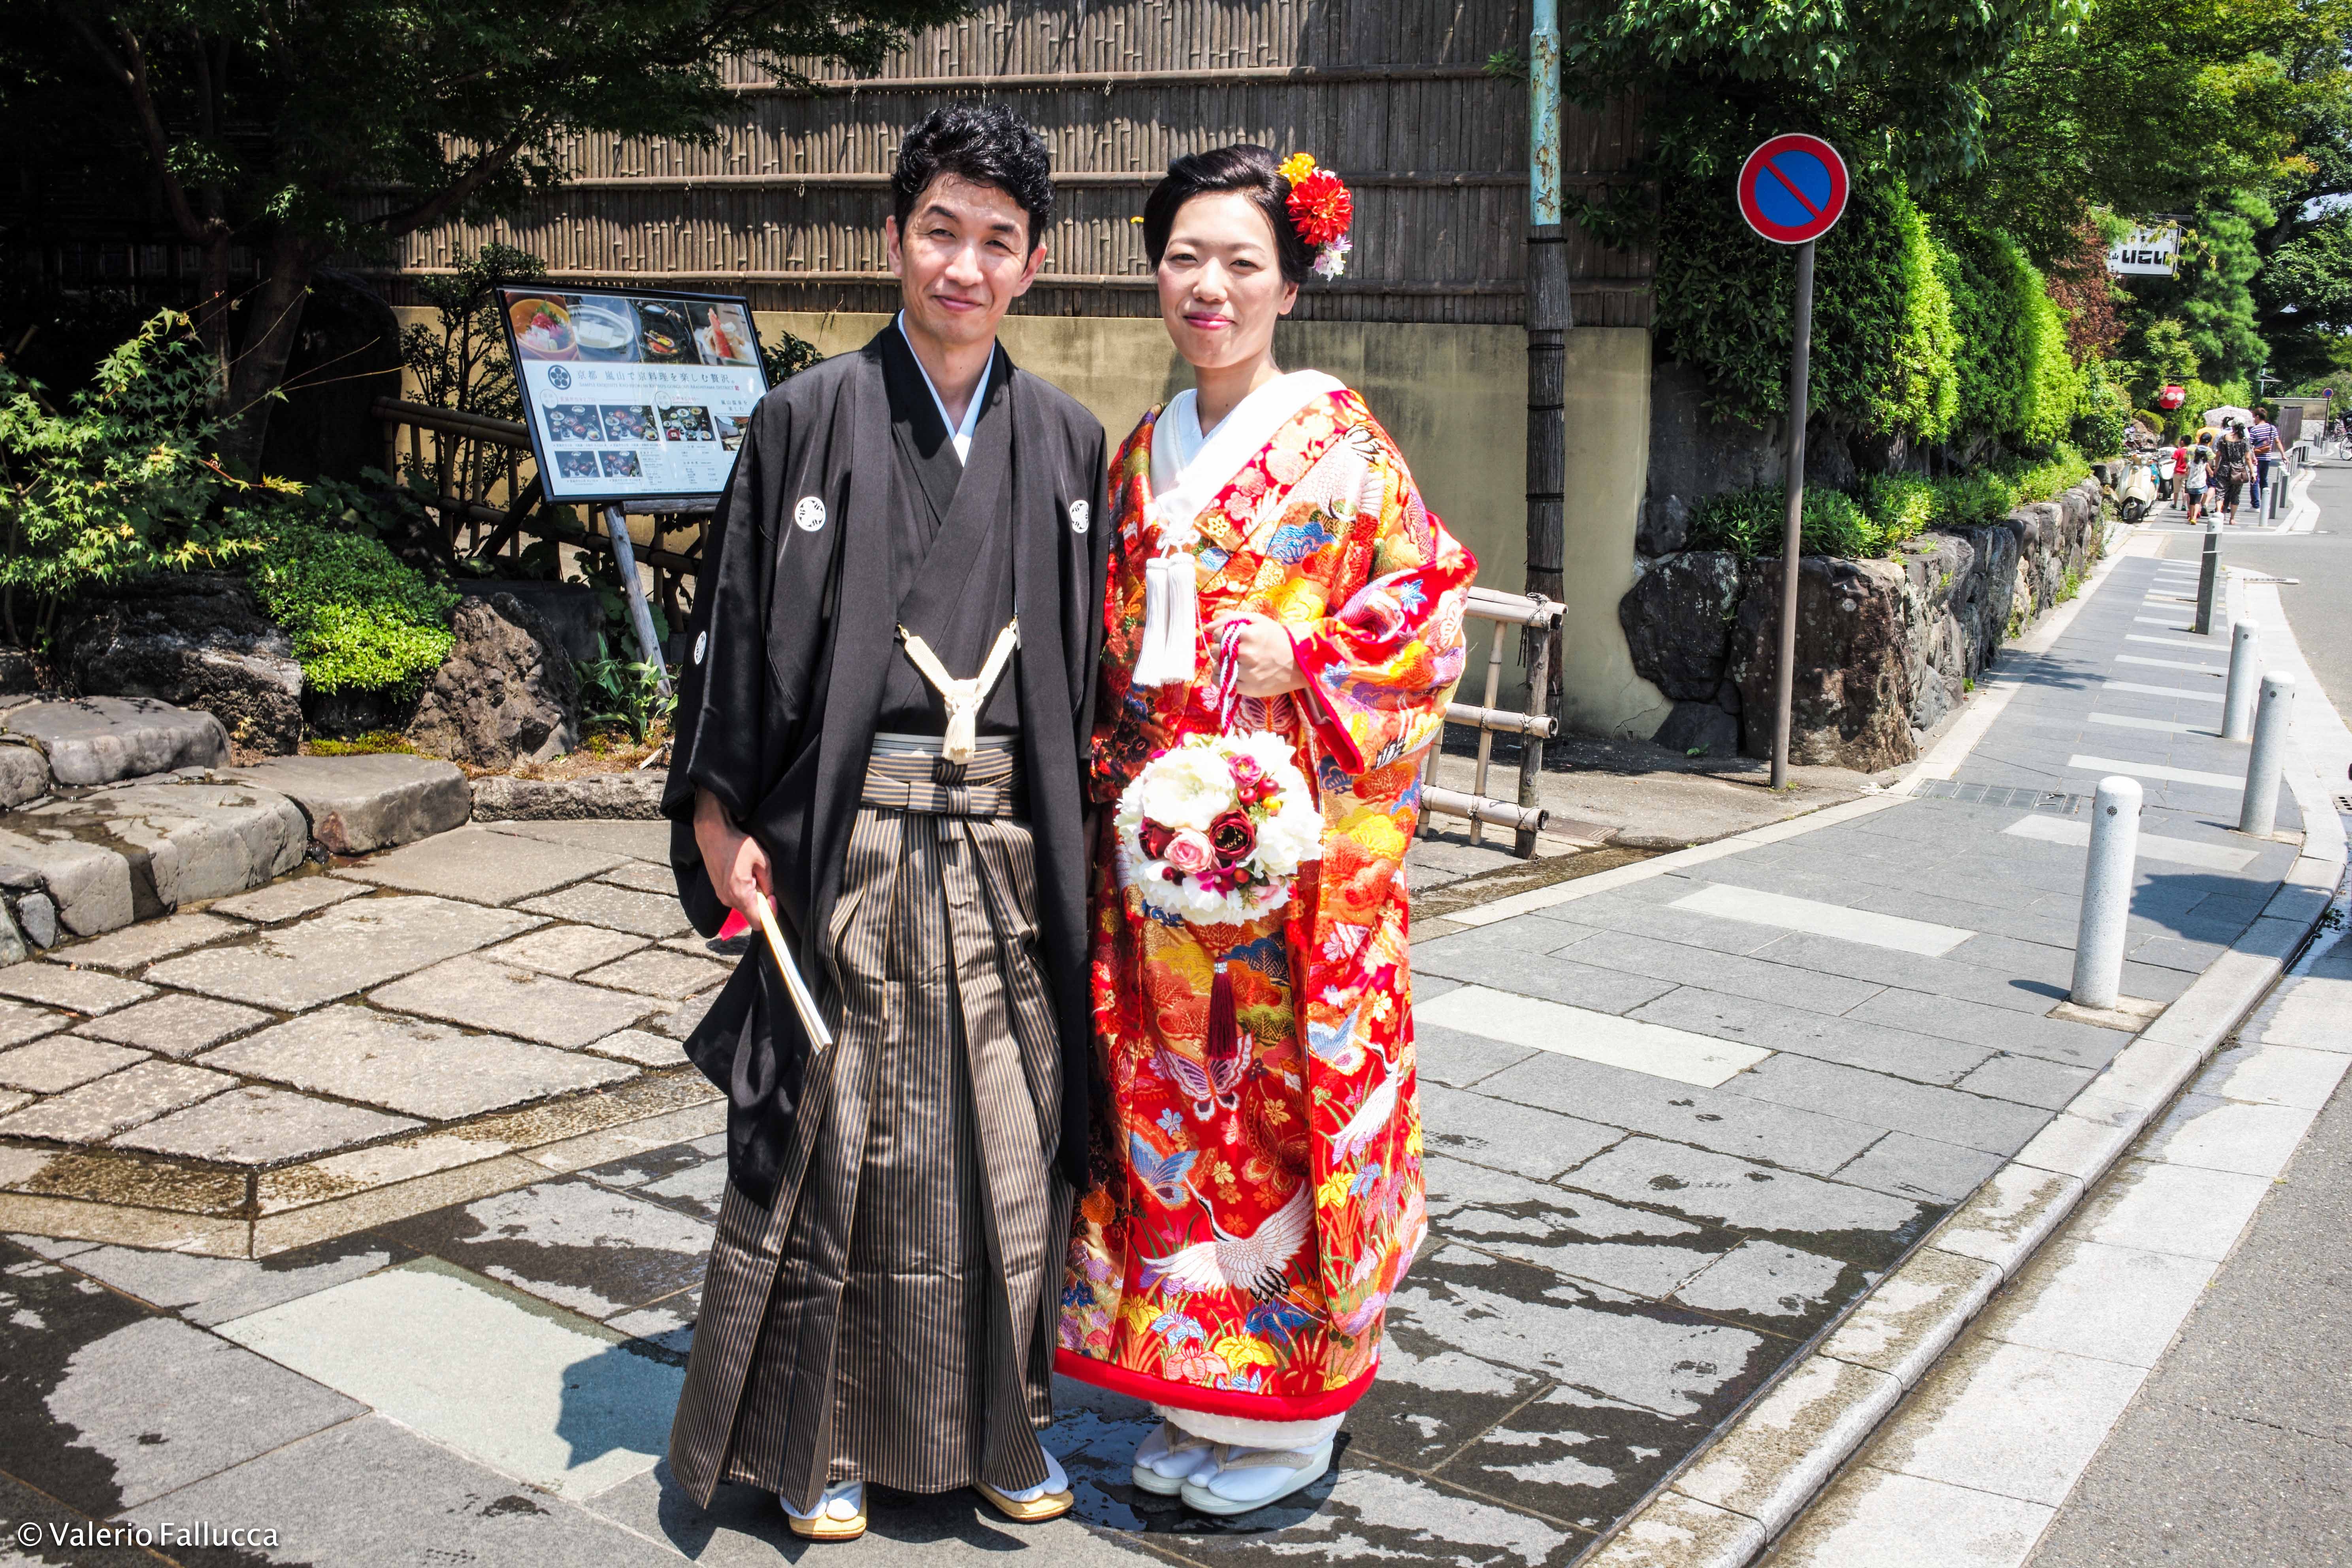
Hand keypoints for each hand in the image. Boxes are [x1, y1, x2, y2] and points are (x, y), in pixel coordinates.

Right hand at [694, 788, 771, 918]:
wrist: (713, 835)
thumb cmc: (738, 845)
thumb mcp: (762, 861)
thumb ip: (768, 883)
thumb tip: (771, 899)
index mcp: (740, 894)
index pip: (757, 922)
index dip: (768, 915)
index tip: (772, 902)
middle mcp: (728, 899)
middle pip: (750, 914)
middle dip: (760, 902)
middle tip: (760, 880)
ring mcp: (721, 896)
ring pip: (743, 905)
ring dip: (750, 895)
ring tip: (750, 874)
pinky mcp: (718, 891)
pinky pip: (735, 898)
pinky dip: (742, 891)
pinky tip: (741, 874)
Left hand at [1207, 612, 1306, 696]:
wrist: (1300, 663)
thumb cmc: (1278, 638)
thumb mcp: (1258, 620)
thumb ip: (1231, 619)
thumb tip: (1207, 627)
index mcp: (1248, 634)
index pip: (1217, 634)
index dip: (1222, 635)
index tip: (1232, 638)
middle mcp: (1246, 654)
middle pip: (1215, 651)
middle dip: (1221, 649)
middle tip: (1235, 650)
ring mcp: (1247, 673)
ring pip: (1216, 668)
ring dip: (1221, 664)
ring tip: (1236, 662)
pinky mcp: (1248, 688)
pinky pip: (1222, 683)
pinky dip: (1223, 678)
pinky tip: (1233, 673)